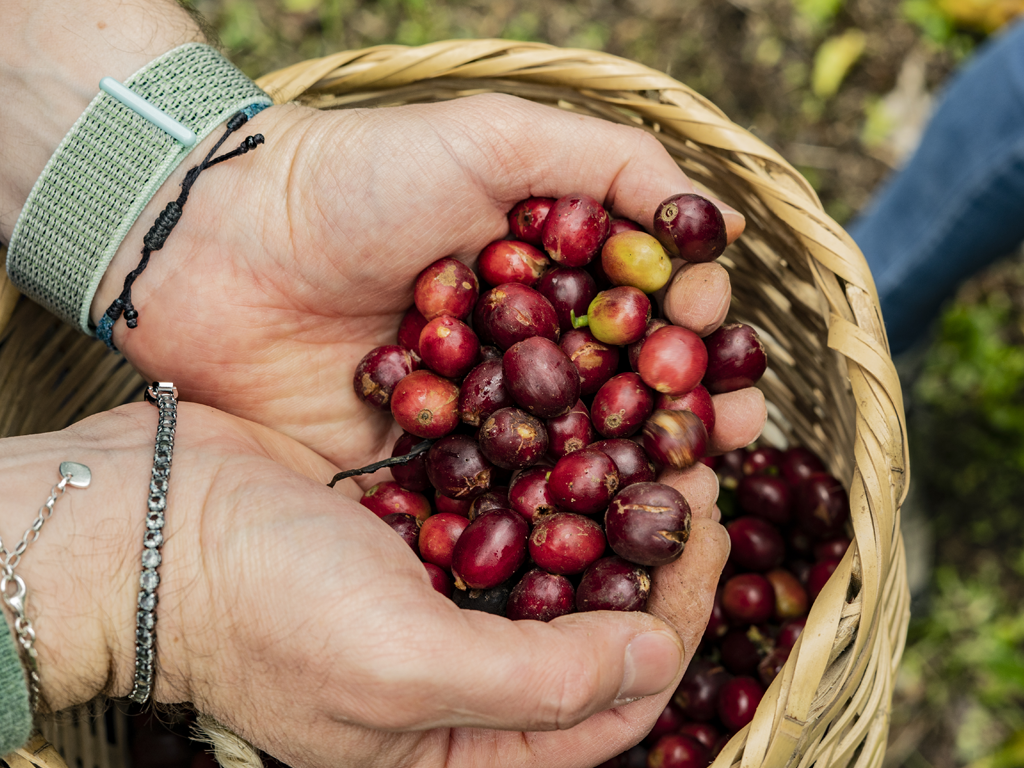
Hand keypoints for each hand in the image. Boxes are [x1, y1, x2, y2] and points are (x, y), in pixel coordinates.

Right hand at [3, 401, 727, 767]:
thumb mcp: (402, 670)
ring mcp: (439, 595)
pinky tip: (582, 421)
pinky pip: (505, 507)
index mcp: (460, 743)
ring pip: (557, 561)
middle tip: (691, 476)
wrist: (149, 520)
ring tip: (655, 440)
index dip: (672, 625)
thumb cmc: (262, 611)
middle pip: (591, 629)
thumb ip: (538, 685)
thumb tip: (658, 661)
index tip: (704, 537)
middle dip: (648, 557)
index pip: (608, 708)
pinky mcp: (418, 528)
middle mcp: (459, 675)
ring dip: (606, 504)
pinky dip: (546, 471)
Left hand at [92, 96, 764, 473]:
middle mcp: (521, 347)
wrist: (218, 247)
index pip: (643, 308)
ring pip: (573, 451)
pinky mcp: (426, 466)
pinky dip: (549, 518)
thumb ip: (611, 164)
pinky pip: (499, 498)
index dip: (693, 329)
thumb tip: (718, 225)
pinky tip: (599, 533)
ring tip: (691, 491)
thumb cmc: (356, 179)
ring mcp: (477, 412)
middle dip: (685, 411)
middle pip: (621, 388)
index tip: (716, 344)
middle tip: (733, 436)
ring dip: (634, 472)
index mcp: (547, 271)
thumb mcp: (491, 138)